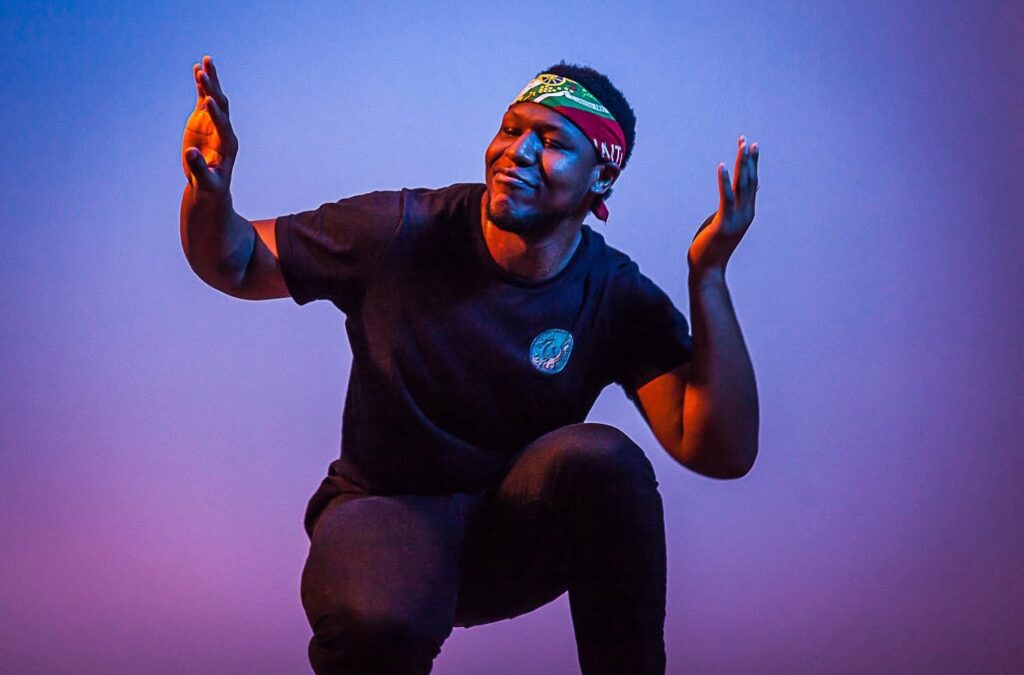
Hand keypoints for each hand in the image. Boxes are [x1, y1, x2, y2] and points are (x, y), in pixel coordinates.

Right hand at [181, 55, 237, 196]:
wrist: (208, 184)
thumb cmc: (210, 186)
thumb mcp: (205, 181)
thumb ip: (199, 167)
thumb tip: (190, 153)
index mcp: (227, 146)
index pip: (223, 127)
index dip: (216, 115)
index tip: (208, 102)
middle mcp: (224, 131)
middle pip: (221, 108)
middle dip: (213, 92)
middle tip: (204, 74)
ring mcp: (214, 123)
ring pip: (215, 99)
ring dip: (211, 81)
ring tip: (206, 62)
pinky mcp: (204, 120)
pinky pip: (204, 99)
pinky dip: (201, 85)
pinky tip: (198, 69)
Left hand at [687, 136, 758, 274]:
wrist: (708, 270)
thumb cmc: (712, 247)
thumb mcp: (724, 222)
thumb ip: (731, 208)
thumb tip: (733, 197)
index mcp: (747, 212)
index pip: (753, 183)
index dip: (753, 164)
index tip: (752, 146)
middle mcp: (746, 214)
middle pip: (750, 180)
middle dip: (748, 159)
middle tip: (745, 140)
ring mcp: (737, 219)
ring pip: (742, 186)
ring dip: (741, 164)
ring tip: (740, 146)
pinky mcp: (724, 223)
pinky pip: (726, 197)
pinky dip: (724, 181)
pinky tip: (722, 166)